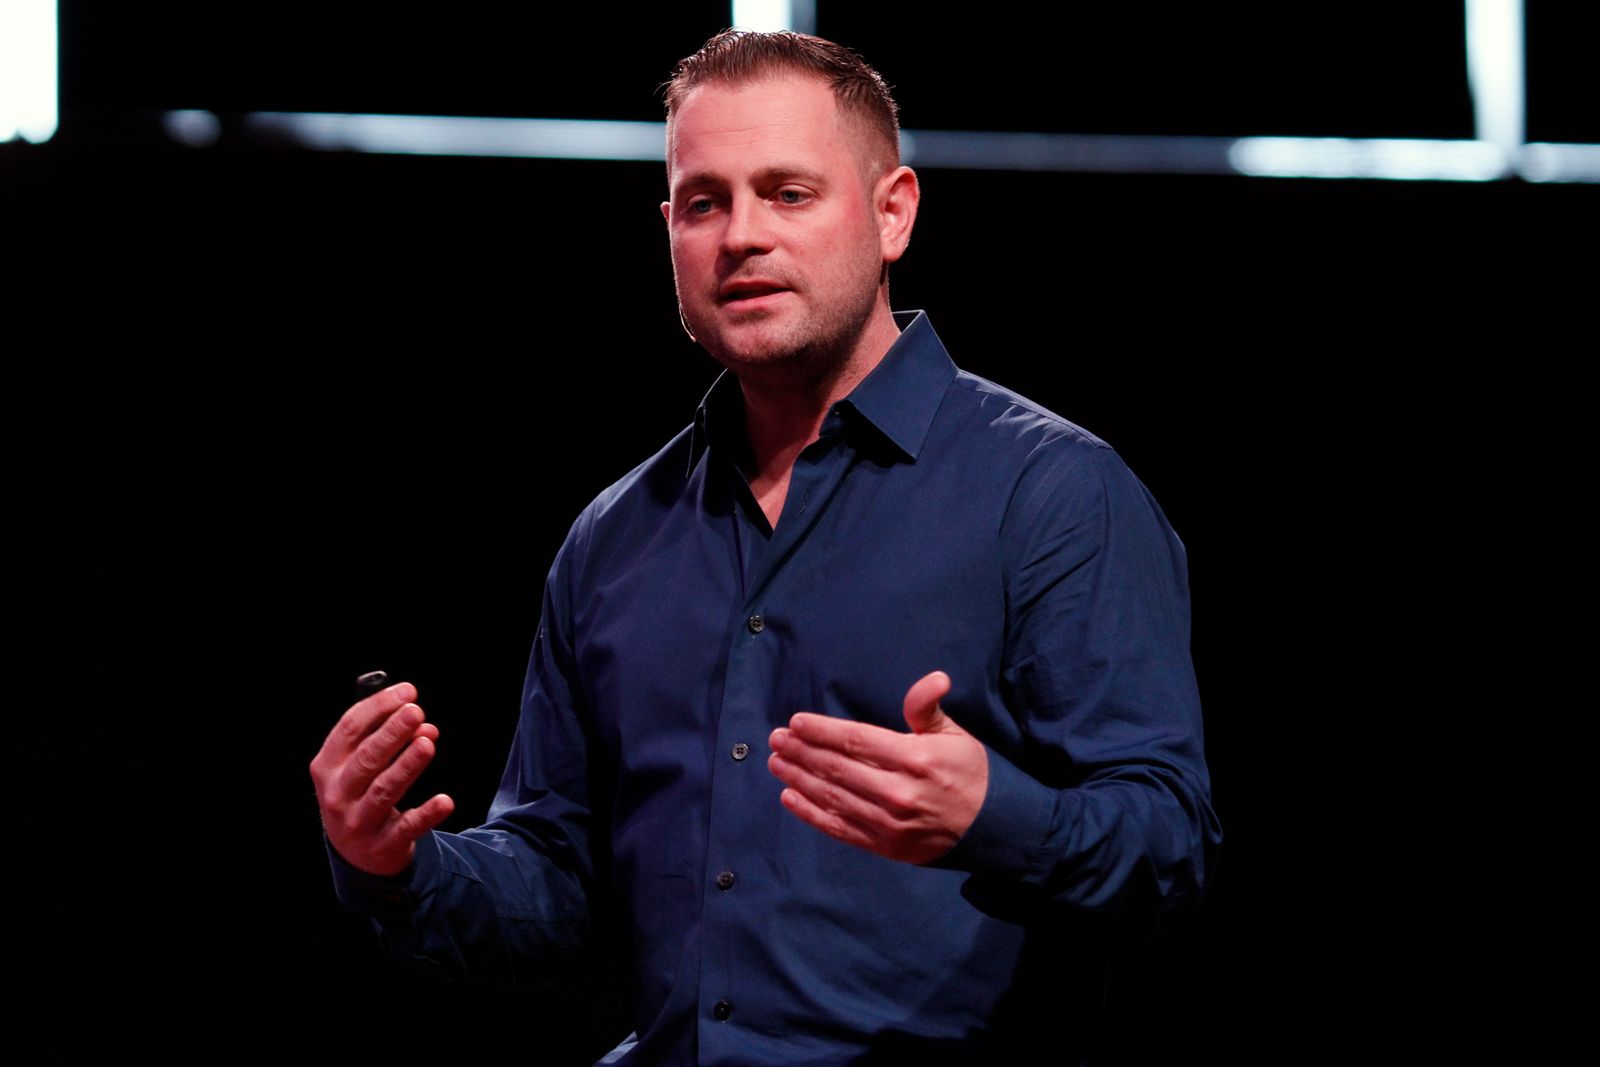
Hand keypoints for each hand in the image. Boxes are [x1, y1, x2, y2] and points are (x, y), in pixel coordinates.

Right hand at [309, 681, 455, 876]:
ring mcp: (358, 821)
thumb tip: (423, 724)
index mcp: (327, 766)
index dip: (378, 707)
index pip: (349, 729)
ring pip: (384, 790)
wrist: (355, 853)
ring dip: (407, 765)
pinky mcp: (383, 844)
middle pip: (366, 758)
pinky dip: (426, 814)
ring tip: (428, 742)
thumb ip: (383, 738)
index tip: (408, 691)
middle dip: (392, 732)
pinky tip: (445, 801)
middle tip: (416, 711)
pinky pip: (407, 827)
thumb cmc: (359, 793)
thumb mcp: (356, 766)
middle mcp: (337, 794)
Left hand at [767, 671, 987, 864]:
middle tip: (776, 739)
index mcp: (914, 759)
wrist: (994, 828)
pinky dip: (811, 813)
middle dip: (801, 752)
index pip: (856, 741)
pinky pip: (839, 828)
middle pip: (837, 768)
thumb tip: (934, 678)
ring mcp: (888, 824)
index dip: (822, 731)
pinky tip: (790, 797)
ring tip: (776, 763)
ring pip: (832, 798)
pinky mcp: (884, 846)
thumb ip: (929, 708)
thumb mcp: (955, 734)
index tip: (796, 722)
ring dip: (799, 778)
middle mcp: (897, 793)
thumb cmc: (971, 773)